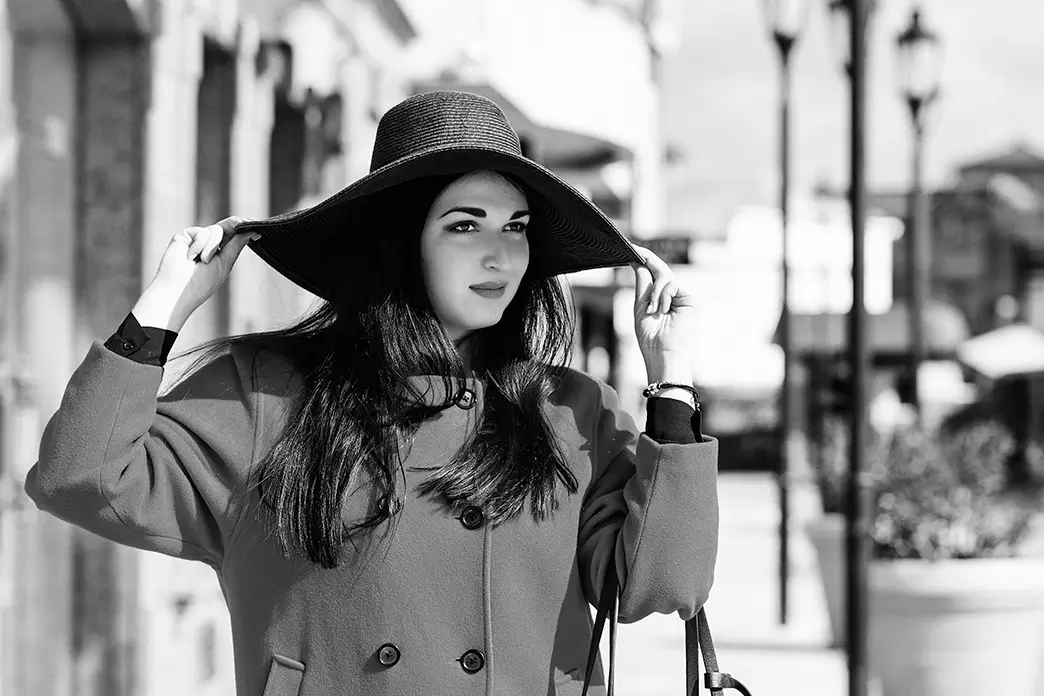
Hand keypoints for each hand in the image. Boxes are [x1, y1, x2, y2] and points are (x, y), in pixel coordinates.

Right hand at [134, 216, 256, 330]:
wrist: (178, 290)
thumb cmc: (201, 283)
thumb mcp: (225, 263)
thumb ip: (236, 245)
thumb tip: (253, 231)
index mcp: (220, 254)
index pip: (233, 237)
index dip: (243, 230)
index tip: (257, 225)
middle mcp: (208, 245)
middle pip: (226, 228)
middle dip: (236, 225)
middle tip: (247, 223)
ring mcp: (195, 240)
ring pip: (216, 230)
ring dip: (212, 247)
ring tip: (203, 262)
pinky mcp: (184, 236)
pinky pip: (201, 231)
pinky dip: (200, 245)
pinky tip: (190, 257)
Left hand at [630, 245, 694, 382]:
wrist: (662, 353)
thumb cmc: (650, 337)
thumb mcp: (641, 306)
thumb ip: (643, 284)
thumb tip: (638, 261)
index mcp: (660, 298)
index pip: (653, 274)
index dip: (644, 260)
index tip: (631, 247)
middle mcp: (673, 296)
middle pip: (660, 271)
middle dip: (647, 261)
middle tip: (633, 249)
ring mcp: (683, 297)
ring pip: (665, 277)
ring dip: (654, 292)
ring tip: (652, 310)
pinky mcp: (691, 300)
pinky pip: (671, 286)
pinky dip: (662, 296)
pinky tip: (662, 310)